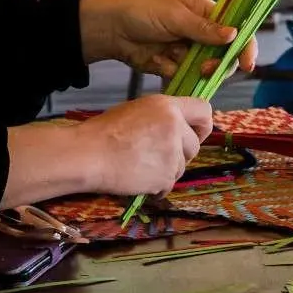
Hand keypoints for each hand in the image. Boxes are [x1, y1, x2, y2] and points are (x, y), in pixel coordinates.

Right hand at [76, 94, 211, 196]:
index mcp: (167, 106)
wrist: (88, 154)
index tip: (194, 134)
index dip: (201, 125)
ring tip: (142, 168)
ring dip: (167, 170)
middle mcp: (175, 127)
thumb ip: (162, 117)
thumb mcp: (137, 110)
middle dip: (181, 153)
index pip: (204, 110)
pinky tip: (140, 180)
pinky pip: (169, 184)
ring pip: (182, 167)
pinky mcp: (166, 176)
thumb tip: (177, 127)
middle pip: (195, 145)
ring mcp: (172, 153)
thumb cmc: (105, 131)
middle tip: (158, 156)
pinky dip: (157, 186)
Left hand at [78, 0, 256, 80]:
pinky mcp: (175, 66)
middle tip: (205, 68)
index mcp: (206, 13)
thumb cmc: (141, 13)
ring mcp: (188, 51)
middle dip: (218, 63)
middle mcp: (202, 33)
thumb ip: (204, 29)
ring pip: (207, 69)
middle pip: (225, 54)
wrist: (110, 31)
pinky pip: (186, 77)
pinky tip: (159, 62)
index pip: (236, 29)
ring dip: (195, 70)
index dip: (245, 46)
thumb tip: (234, 34)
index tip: (247, 64)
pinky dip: (175, 73)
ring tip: (173, 61)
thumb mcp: (174, 17)